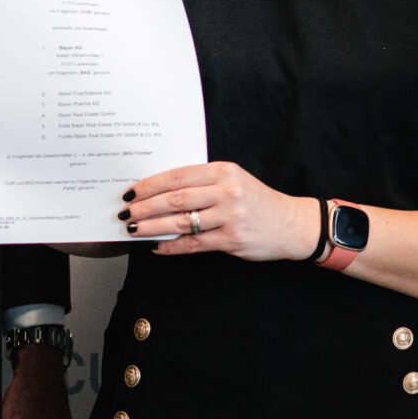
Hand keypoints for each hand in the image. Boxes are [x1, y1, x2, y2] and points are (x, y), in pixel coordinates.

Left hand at [122, 162, 322, 261]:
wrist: (291, 224)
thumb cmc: (257, 201)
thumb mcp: (234, 181)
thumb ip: (203, 183)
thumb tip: (159, 192)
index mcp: (224, 171)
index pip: (177, 175)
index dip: (150, 185)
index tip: (130, 191)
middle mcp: (227, 191)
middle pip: (175, 199)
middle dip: (144, 207)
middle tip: (125, 213)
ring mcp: (230, 216)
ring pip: (180, 222)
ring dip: (152, 227)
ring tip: (135, 230)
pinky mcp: (231, 239)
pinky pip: (192, 244)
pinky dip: (170, 246)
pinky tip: (156, 247)